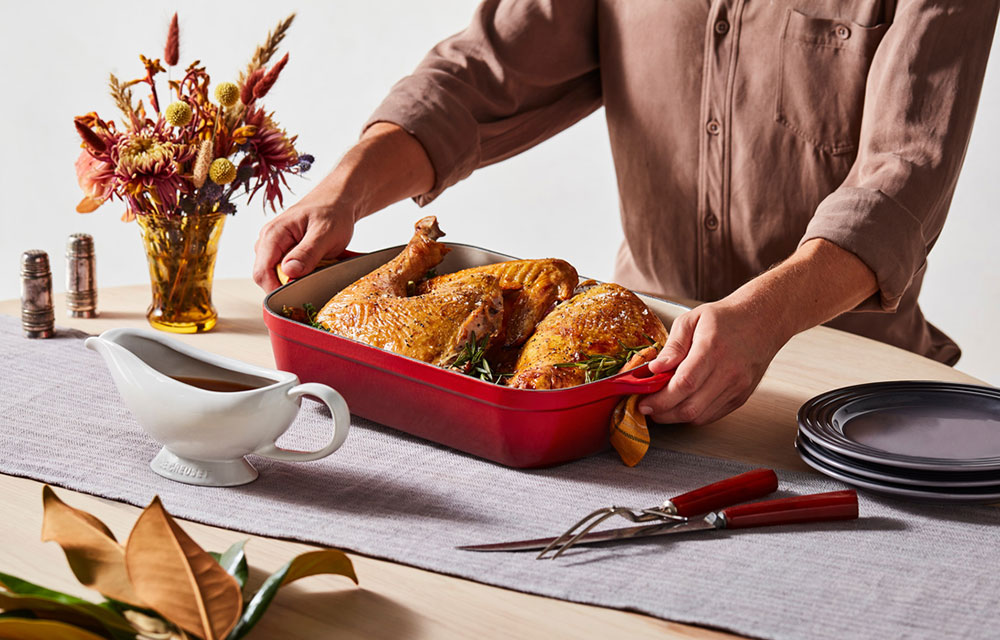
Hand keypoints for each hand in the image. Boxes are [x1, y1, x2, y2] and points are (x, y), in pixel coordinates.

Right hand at [252, 191, 354, 290]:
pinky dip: (298, 276)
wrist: (338, 201)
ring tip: (316, 272)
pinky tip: (314, 269)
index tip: (297, 300)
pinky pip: (284, 272)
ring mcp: (273, 247)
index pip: (261, 272)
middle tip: (312, 286)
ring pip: (275, 276)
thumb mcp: (325, 233)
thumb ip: (307, 252)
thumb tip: (289, 272)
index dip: (276, 290)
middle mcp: (267, 241)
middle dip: (286, 286)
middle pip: (266, 277)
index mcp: (273, 234)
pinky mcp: (282, 252)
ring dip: (294, 281)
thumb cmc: (332, 212)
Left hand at [637, 298, 787, 424]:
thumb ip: (673, 346)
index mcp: (712, 349)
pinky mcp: (741, 397)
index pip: (684, 384)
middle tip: (647, 407)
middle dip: (663, 413)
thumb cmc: (726, 318)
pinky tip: (682, 404)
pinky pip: (712, 416)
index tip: (643, 402)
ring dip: (675, 417)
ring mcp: (737, 387)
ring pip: (700, 416)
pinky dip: (692, 415)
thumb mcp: (692, 319)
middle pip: (690, 407)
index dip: (660, 399)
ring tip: (661, 406)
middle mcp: (728, 372)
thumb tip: (655, 369)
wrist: (763, 321)